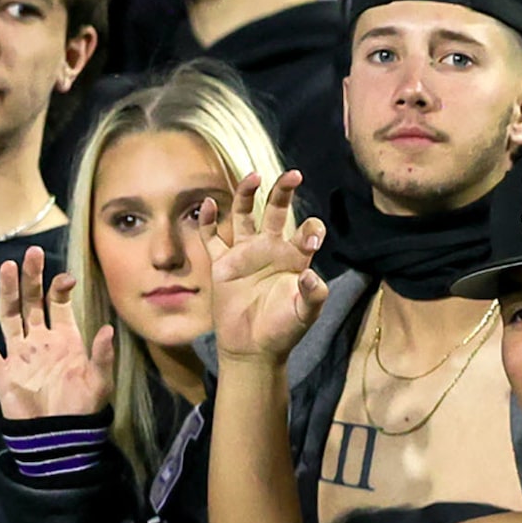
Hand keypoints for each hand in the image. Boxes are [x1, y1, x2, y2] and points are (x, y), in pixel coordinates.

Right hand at [0, 246, 115, 419]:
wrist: (59, 435)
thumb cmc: (83, 407)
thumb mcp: (100, 381)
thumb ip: (102, 355)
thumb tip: (107, 328)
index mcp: (66, 339)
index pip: (59, 305)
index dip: (60, 289)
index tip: (65, 277)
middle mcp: (40, 340)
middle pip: (32, 303)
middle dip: (32, 279)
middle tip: (31, 254)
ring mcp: (19, 354)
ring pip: (9, 316)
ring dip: (8, 294)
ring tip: (7, 269)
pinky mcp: (2, 371)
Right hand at [200, 172, 328, 361]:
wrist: (253, 348)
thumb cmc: (283, 330)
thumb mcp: (304, 314)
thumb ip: (312, 296)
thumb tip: (311, 277)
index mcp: (294, 258)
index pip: (306, 231)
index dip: (311, 228)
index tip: (313, 235)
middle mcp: (270, 250)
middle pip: (275, 212)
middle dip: (283, 192)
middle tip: (295, 174)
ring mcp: (244, 254)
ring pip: (243, 215)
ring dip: (246, 195)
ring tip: (253, 177)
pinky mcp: (221, 264)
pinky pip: (211, 237)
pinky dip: (208, 220)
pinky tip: (208, 205)